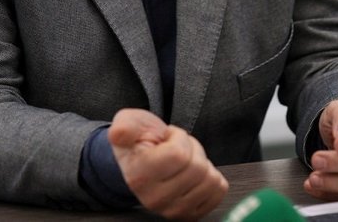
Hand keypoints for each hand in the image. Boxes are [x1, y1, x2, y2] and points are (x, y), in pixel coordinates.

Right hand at [107, 108, 227, 219]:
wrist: (140, 162)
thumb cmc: (138, 141)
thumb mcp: (128, 124)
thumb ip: (125, 127)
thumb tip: (118, 132)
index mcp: (140, 176)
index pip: (179, 154)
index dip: (179, 137)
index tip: (167, 137)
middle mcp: (155, 199)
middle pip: (198, 168)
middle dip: (192, 149)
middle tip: (176, 148)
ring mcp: (173, 210)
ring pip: (211, 180)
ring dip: (203, 162)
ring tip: (184, 160)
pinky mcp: (190, 214)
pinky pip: (218, 191)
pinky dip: (212, 176)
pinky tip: (193, 173)